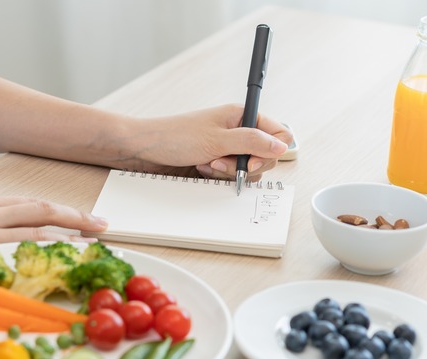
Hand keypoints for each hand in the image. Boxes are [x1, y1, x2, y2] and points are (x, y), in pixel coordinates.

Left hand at [125, 104, 291, 180]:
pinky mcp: (216, 161)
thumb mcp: (217, 139)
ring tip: (206, 163)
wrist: (144, 148)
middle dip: (244, 164)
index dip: (270, 151)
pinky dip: (217, 176)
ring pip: (246, 168)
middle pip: (264, 155)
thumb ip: (252, 142)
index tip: (251, 160)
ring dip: (228, 171)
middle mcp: (237, 130)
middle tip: (221, 162)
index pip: (278, 133)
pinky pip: (230, 175)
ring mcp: (227, 147)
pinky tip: (201, 168)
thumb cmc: (175, 136)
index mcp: (242, 116)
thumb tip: (282, 146)